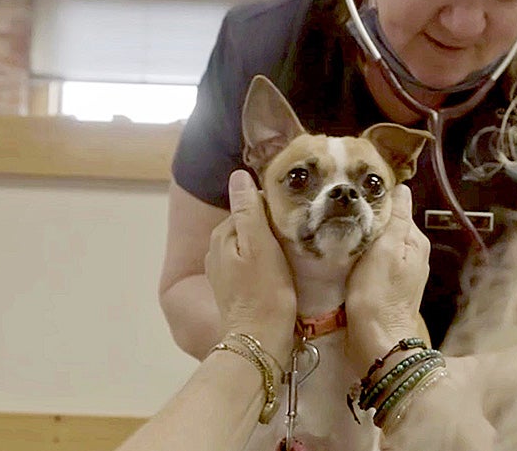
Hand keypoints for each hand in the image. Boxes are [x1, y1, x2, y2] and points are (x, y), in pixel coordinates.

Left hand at [204, 170, 295, 363]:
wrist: (260, 340)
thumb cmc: (264, 291)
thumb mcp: (259, 245)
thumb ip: (248, 210)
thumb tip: (238, 175)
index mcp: (222, 235)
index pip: (250, 205)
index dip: (274, 208)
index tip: (297, 217)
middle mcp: (216, 250)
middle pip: (250, 224)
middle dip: (271, 224)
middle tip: (300, 232)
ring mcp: (223, 271)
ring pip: (251, 244)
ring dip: (270, 243)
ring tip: (295, 250)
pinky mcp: (235, 288)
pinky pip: (252, 262)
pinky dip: (266, 260)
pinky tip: (282, 268)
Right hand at [344, 184, 430, 372]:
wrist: (375, 341)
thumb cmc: (378, 294)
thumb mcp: (386, 250)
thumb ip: (395, 219)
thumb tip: (401, 188)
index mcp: (415, 241)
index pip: (398, 206)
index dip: (376, 199)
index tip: (351, 196)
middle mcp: (413, 253)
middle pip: (388, 224)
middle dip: (369, 217)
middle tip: (340, 212)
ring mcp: (401, 270)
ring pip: (380, 241)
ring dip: (363, 235)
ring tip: (340, 230)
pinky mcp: (387, 284)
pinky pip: (375, 258)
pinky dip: (362, 253)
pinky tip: (347, 254)